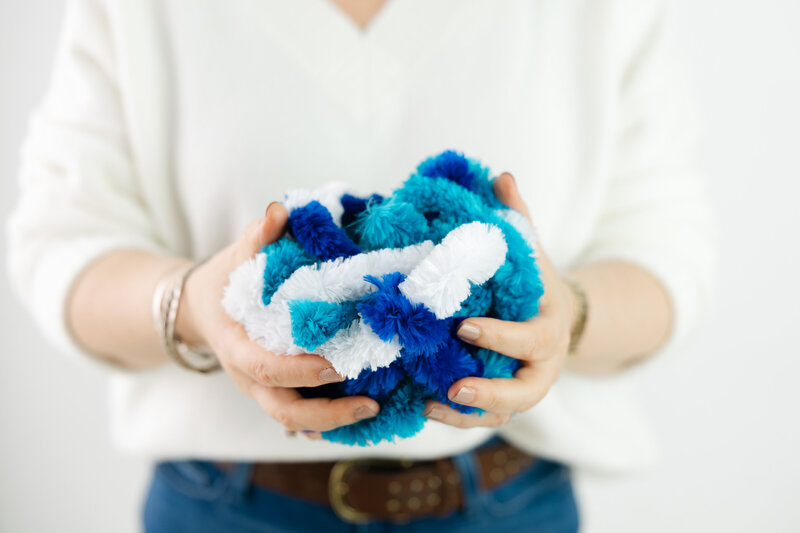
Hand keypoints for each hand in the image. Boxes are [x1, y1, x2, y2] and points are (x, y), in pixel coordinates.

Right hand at [176, 202, 379, 436]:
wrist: (200, 309)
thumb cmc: (224, 283)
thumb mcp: (234, 258)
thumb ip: (257, 237)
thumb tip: (281, 211)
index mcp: (237, 347)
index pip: (266, 369)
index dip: (300, 371)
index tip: (337, 366)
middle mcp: (249, 378)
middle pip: (284, 412)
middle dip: (327, 414)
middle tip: (371, 403)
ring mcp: (262, 391)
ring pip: (295, 422)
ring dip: (335, 422)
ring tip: (376, 410)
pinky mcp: (277, 393)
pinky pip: (303, 417)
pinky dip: (331, 421)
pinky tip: (364, 412)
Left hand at [423, 173, 577, 427]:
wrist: (556, 317)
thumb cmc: (535, 282)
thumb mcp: (531, 249)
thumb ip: (518, 216)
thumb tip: (499, 175)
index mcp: (550, 327)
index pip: (533, 338)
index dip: (502, 336)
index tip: (465, 328)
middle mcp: (543, 366)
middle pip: (526, 392)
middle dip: (491, 391)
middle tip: (454, 386)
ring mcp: (524, 387)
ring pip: (503, 413)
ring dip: (467, 415)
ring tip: (430, 405)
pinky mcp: (504, 402)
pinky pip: (485, 419)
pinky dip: (457, 418)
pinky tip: (423, 408)